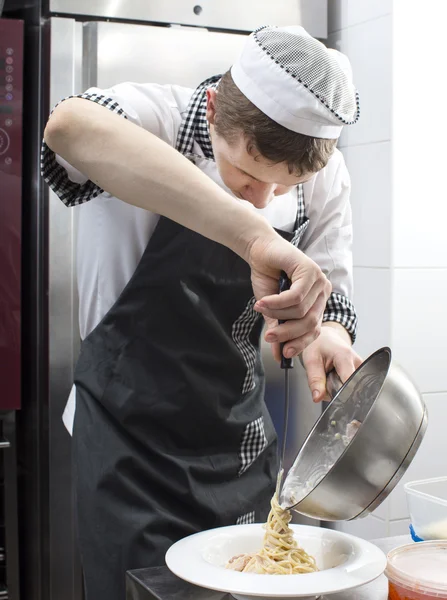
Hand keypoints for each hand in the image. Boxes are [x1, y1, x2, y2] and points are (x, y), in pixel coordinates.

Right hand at [247, 234, 331, 358]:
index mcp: (317, 301)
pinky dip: (277, 303)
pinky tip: (263, 302)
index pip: (315, 329)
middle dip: (287, 333)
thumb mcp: (272, 309)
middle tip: (269, 337)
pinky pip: (295, 297)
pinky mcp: (310, 271)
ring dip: (277, 313)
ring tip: (261, 307)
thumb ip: (278, 328)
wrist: (259, 250)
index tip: (285, 353)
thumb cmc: (267, 276)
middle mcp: (322, 291)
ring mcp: (319, 280)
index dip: (300, 342)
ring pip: (300, 310)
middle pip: (310, 322)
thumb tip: (280, 355)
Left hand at [301, 322, 362, 402]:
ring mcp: (361, 368)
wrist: (326, 338)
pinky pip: (349, 387)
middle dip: (334, 390)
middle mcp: (357, 362)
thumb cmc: (318, 345)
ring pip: (349, 390)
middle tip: (326, 378)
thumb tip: (317, 397)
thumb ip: (315, 380)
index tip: (330, 395)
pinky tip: (336, 377)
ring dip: (336, 388)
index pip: (349, 383)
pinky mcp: (361, 373)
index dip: (339, 393)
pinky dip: (340, 386)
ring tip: (331, 376)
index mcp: (345, 356)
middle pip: (349, 389)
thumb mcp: (311, 360)